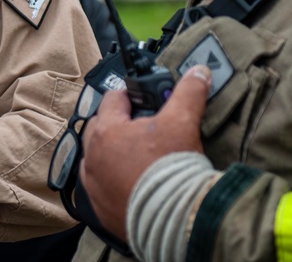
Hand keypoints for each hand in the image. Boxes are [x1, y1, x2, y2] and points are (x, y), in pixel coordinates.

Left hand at [79, 65, 210, 241]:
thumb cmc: (172, 169)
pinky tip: (129, 181)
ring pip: (96, 157)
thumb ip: (188, 93)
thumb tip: (199, 72)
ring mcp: (93, 183)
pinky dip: (110, 180)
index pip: (113, 99)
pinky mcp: (99, 207)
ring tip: (134, 155)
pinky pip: (98, 186)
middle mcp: (93, 156)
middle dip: (116, 123)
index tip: (142, 100)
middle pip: (99, 127)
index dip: (130, 96)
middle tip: (140, 128)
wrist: (175, 219)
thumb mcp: (183, 122)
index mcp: (107, 131)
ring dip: (110, 153)